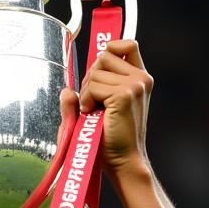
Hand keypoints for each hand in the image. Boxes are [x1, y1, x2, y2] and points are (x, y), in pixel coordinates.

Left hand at [78, 39, 151, 174]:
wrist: (123, 162)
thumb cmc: (113, 140)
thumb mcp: (102, 110)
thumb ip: (89, 93)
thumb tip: (66, 90)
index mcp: (141, 80)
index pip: (128, 45)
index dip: (111, 48)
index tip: (100, 67)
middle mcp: (142, 79)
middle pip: (104, 57)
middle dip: (92, 78)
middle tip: (94, 102)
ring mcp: (135, 85)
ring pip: (96, 72)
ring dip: (87, 92)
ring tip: (94, 112)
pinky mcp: (124, 94)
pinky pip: (93, 86)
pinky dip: (87, 100)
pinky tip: (93, 114)